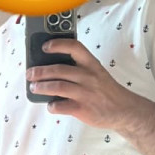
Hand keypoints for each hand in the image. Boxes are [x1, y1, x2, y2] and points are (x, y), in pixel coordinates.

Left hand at [26, 38, 145, 130]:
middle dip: (40, 71)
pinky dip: (52, 106)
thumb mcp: (97, 73)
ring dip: (42, 87)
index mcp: (91, 64)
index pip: (74, 47)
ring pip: (58, 87)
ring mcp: (86, 93)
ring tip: (34, 88)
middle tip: (30, 74)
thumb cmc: (106, 91)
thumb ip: (79, 69)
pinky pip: (62, 106)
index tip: (44, 46)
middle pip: (59, 69)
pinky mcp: (84, 109)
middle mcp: (88, 76)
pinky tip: (50, 105)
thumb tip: (51, 68)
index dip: (57, 44)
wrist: (124, 110)